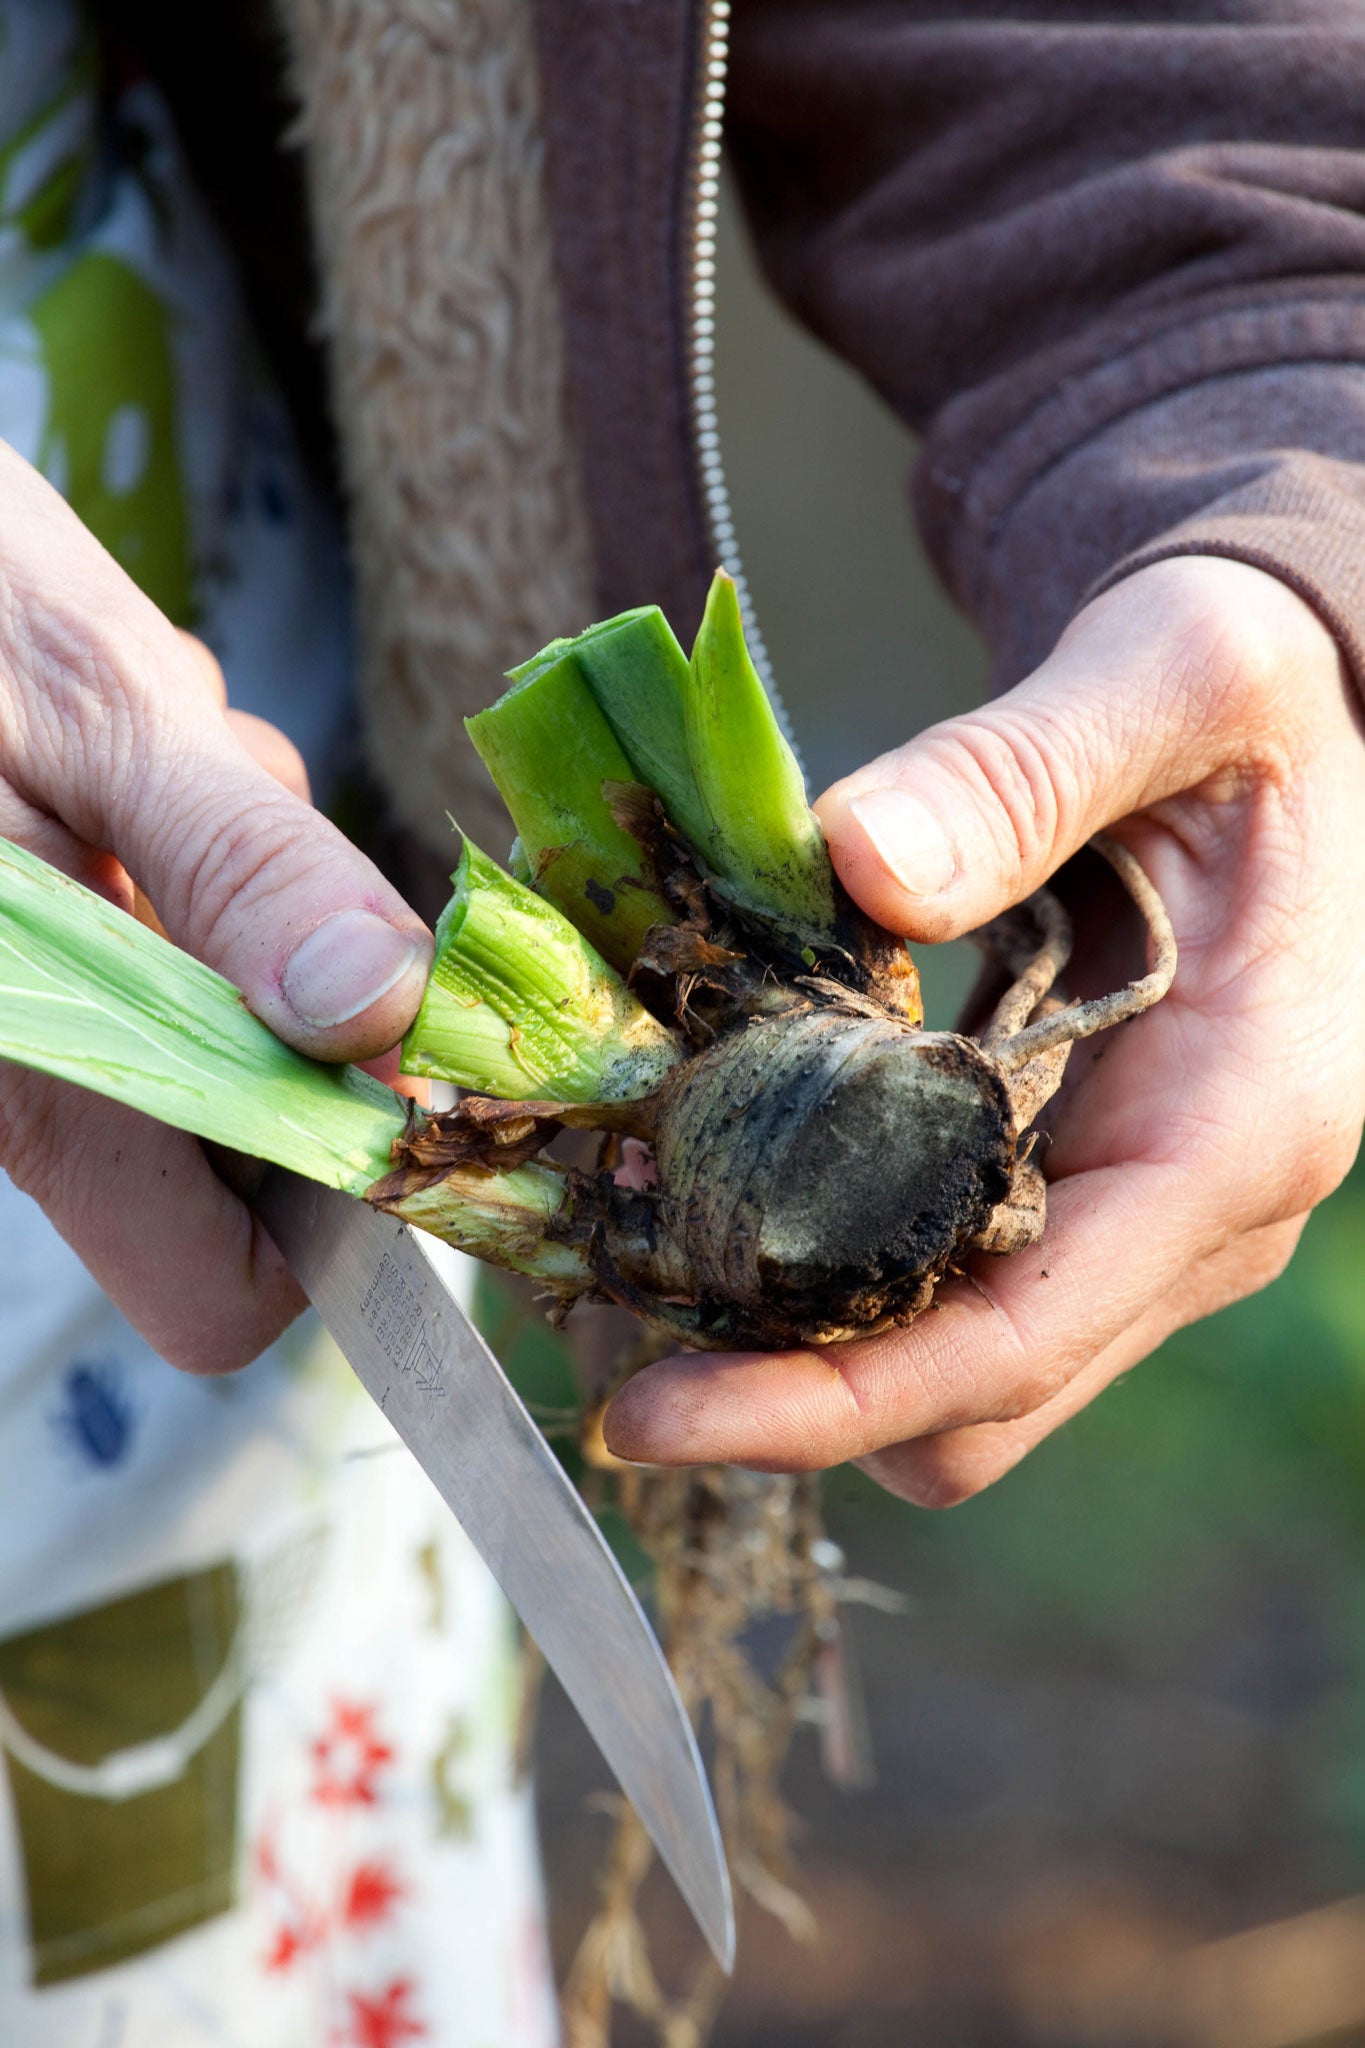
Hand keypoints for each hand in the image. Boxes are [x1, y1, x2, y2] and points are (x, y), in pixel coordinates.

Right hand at [0, 443, 430, 1371]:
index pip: (219, 1289)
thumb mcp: (105, 713)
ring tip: (150, 775)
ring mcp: (55, 1014)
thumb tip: (382, 1013)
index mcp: (40, 1075)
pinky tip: (123, 765)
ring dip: (251, 913)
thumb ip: (245, 870)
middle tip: (244, 841)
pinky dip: (199, 869)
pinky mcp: (63, 949)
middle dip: (295, 1012)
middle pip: (251, 1144)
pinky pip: (187, 952)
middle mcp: (41, 1078)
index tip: (380, 1067)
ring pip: (233, 1032)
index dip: (324, 1210)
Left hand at [604, 557, 1364, 1502]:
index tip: (649, 1414)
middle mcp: (1199, 1217)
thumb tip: (858, 865)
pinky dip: (836, 1270)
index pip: (1021, 1340)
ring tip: (653, 1243)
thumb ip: (1021, 771)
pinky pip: (947, 1288)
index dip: (831, 1399)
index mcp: (1236, 1127)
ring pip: (954, 1377)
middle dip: (791, 1393)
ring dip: (803, 1341)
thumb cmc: (1251, 698)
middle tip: (614, 1313)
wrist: (1298, 721)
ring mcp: (1143, 1221)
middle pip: (974, 1404)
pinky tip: (732, 1183)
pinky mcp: (1082, 1191)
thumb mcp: (1167, 679)